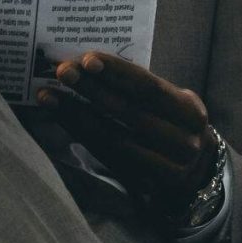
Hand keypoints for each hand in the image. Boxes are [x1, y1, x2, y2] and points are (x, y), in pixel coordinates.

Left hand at [33, 52, 217, 219]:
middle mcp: (184, 140)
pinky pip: (107, 155)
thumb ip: (138, 88)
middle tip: (62, 71)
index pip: (150, 87)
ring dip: (76, 113)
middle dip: (91, 88)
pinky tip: (62, 117)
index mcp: (190, 111)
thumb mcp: (168, 103)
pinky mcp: (146, 182)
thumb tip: (87, 64)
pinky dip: (81, 134)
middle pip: (129, 111)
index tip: (87, 59)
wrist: (192, 169)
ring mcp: (166, 166)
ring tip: (48, 96)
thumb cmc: (167, 122)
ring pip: (113, 136)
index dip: (118, 72)